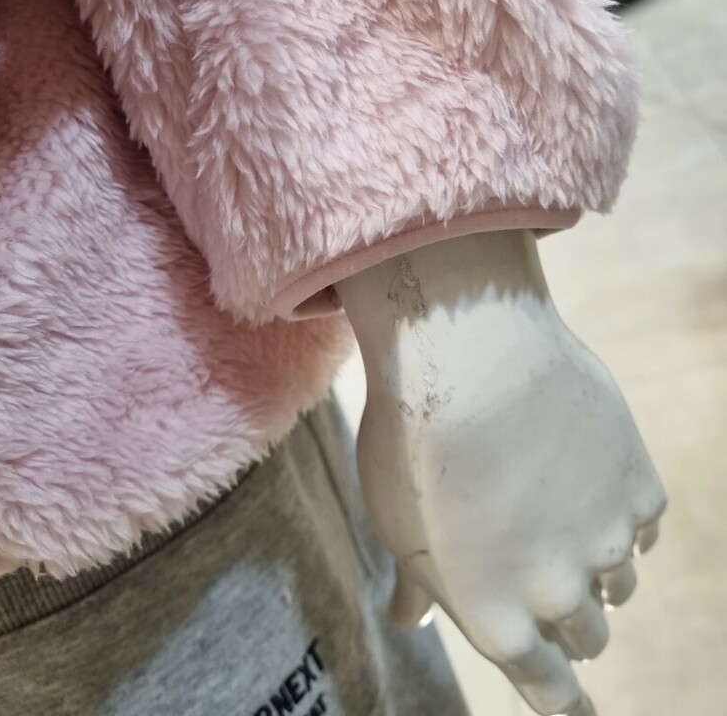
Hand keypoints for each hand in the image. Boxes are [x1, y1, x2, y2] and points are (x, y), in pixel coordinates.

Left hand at [336, 231, 666, 715]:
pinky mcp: (638, 489)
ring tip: (564, 517)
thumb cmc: (413, 439)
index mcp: (495, 619)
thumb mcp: (395, 523)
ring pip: (618, 583)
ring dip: (597, 564)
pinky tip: (589, 476)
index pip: (548, 691)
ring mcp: (605, 543)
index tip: (578, 707)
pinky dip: (619, 511)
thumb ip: (416, 585)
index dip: (565, 703)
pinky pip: (641, 524)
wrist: (469, 356)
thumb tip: (407, 620)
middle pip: (586, 636)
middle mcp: (557, 595)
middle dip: (569, 618)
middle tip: (548, 574)